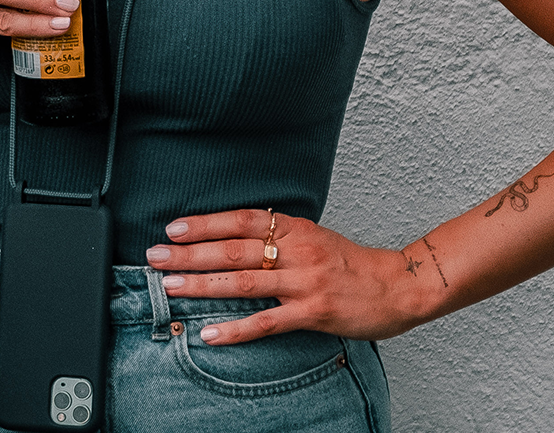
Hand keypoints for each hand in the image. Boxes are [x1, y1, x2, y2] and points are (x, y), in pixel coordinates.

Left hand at [147, 210, 435, 344]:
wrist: (399, 286)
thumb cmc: (351, 264)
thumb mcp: (313, 237)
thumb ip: (277, 236)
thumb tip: (232, 235)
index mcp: (295, 228)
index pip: (240, 220)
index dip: (204, 223)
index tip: (172, 229)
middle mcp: (297, 251)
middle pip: (233, 250)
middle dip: (189, 254)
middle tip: (154, 256)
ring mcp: (305, 282)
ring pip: (243, 283)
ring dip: (202, 285)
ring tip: (170, 286)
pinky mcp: (314, 312)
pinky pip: (267, 322)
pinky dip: (236, 329)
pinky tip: (210, 333)